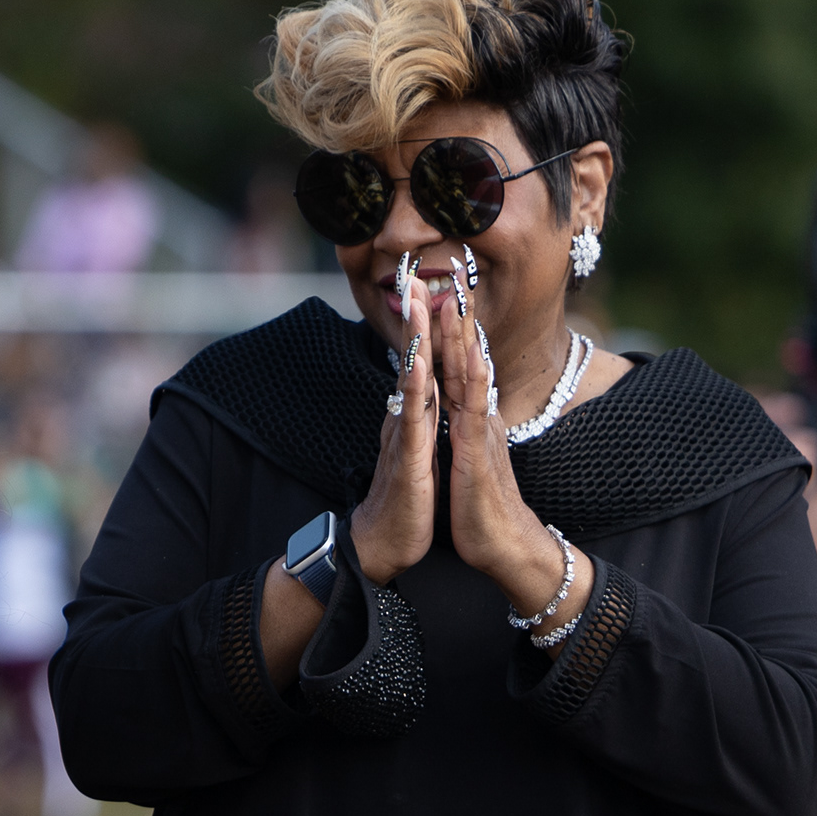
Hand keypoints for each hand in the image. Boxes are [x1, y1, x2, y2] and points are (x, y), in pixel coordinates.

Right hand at [347, 256, 439, 579]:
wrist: (383, 542)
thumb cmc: (405, 501)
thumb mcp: (419, 452)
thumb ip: (421, 422)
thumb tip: (422, 398)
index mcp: (415, 415)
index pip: (424, 362)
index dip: (428, 325)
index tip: (432, 286)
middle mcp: (407, 416)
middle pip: (414, 357)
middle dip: (416, 316)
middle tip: (415, 273)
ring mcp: (406, 433)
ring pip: (412, 376)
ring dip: (415, 337)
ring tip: (416, 300)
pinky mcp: (409, 455)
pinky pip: (414, 413)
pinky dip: (416, 383)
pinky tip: (418, 359)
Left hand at [430, 299, 576, 623]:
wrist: (505, 546)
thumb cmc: (482, 503)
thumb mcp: (468, 453)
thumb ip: (464, 423)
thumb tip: (459, 400)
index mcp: (472, 415)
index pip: (462, 359)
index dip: (452, 322)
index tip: (443, 282)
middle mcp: (480, 416)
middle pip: (469, 355)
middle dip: (458, 313)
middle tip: (450, 269)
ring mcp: (481, 433)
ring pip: (472, 374)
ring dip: (462, 336)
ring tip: (453, 299)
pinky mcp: (478, 456)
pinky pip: (471, 414)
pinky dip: (467, 384)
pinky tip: (466, 359)